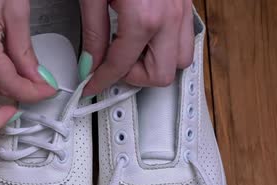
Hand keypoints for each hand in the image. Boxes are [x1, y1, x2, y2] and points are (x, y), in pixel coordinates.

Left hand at [78, 0, 193, 95]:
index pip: (121, 67)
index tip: (91, 85)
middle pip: (161, 76)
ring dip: (155, 64)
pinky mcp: (186, 3)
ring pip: (181, 61)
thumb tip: (90, 62)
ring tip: (131, 50)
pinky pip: (185, 39)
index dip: (101, 81)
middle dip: (134, 77)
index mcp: (144, 17)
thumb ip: (93, 33)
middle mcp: (169, 17)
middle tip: (114, 66)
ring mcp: (182, 10)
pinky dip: (167, 47)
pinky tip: (145, 37)